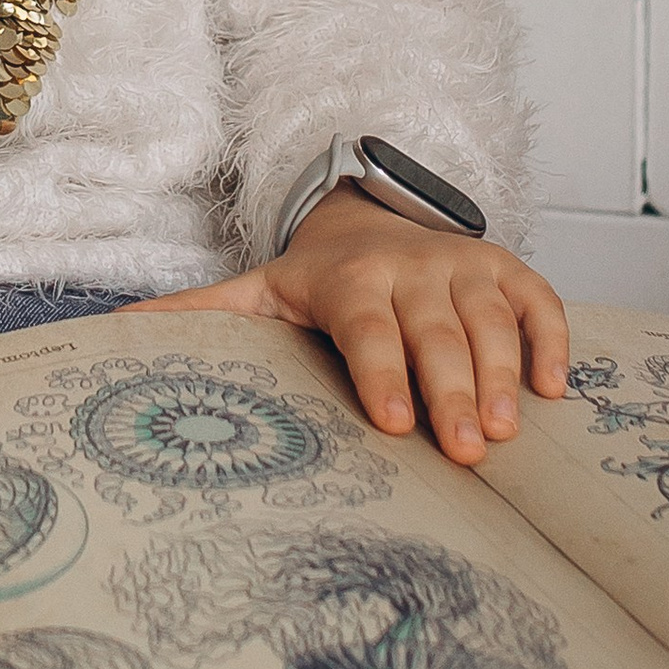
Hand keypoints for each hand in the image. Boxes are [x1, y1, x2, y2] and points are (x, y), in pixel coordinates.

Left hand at [126, 190, 569, 466]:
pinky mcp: (505, 268)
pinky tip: (556, 389)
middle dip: (451, 390)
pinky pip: (538, 299)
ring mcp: (463, 266)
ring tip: (509, 430)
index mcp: (348, 281)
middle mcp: (410, 268)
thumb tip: (112, 332)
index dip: (382, 371)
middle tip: (469, 450)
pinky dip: (552, 339)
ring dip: (502, 374)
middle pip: (435, 332)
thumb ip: (195, 318)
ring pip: (490, 319)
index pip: (368, 328)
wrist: (368, 218)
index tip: (392, 421)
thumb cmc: (314, 281)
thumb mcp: (255, 294)